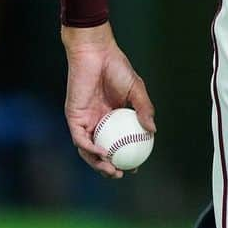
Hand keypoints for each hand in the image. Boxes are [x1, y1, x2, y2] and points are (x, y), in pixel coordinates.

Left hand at [61, 22, 154, 177]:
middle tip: (122, 173)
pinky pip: (80, 139)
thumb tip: (153, 130)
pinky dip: (90, 148)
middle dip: (109, 167)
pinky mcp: (74, 118)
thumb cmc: (117, 68)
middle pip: (101, 151)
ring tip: (112, 170)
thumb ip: (144, 109)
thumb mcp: (137, 89)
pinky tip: (101, 153)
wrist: (97, 54)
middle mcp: (97, 122)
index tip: (136, 166)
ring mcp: (85, 121)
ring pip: (89, 150)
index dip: (125, 156)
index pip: (117, 142)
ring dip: (98, 163)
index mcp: (112, 116)